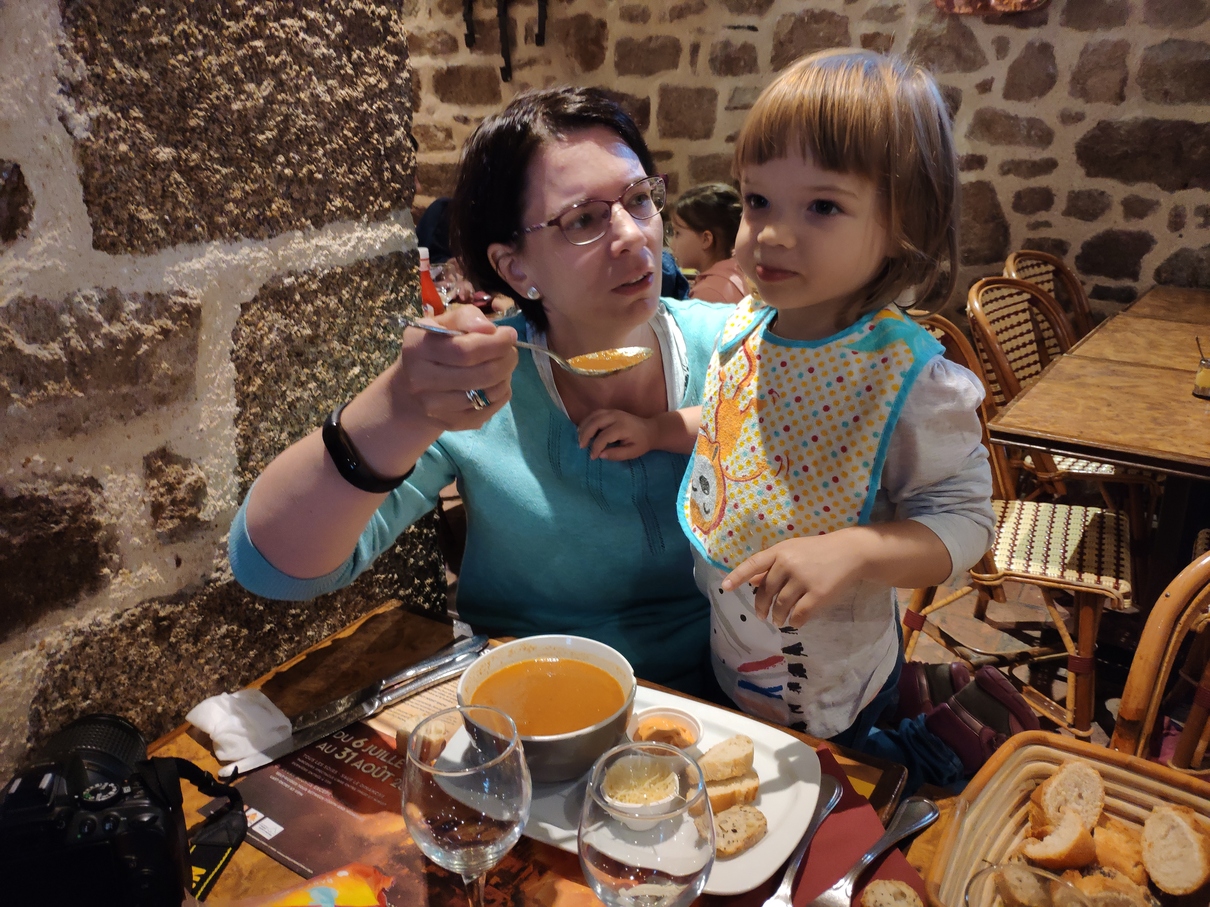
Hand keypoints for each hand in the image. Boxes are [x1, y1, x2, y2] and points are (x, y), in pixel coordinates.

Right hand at [393, 305, 517, 431]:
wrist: (410, 391)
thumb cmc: (432, 348)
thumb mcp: (442, 323)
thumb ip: (466, 317)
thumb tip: (490, 330)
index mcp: (418, 348)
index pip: (465, 350)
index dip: (495, 343)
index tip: (510, 335)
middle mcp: (421, 380)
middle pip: (481, 374)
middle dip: (506, 360)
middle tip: (512, 352)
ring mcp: (436, 407)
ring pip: (488, 394)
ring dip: (505, 377)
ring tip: (503, 366)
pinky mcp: (452, 423)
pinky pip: (489, 409)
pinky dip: (501, 393)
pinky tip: (496, 383)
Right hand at [576, 408, 656, 460]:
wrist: (650, 430)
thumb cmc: (641, 443)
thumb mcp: (632, 453)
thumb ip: (616, 455)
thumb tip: (601, 455)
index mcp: (622, 427)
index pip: (604, 436)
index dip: (596, 447)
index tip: (593, 457)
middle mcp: (616, 416)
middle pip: (595, 422)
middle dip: (586, 434)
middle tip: (581, 446)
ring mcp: (613, 411)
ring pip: (593, 415)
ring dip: (584, 426)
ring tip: (580, 439)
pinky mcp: (611, 411)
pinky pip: (595, 413)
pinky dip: (587, 421)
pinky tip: (583, 430)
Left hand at [721, 531, 871, 627]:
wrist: (851, 552)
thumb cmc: (819, 551)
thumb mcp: (793, 550)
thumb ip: (772, 565)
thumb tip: (751, 581)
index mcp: (780, 551)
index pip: (753, 564)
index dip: (737, 576)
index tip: (725, 587)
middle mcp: (788, 564)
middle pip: (766, 591)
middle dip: (761, 606)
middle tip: (761, 615)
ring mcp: (803, 579)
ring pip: (781, 605)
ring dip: (777, 616)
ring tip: (778, 620)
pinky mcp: (818, 594)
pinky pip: (799, 614)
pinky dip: (795, 621)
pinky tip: (795, 621)